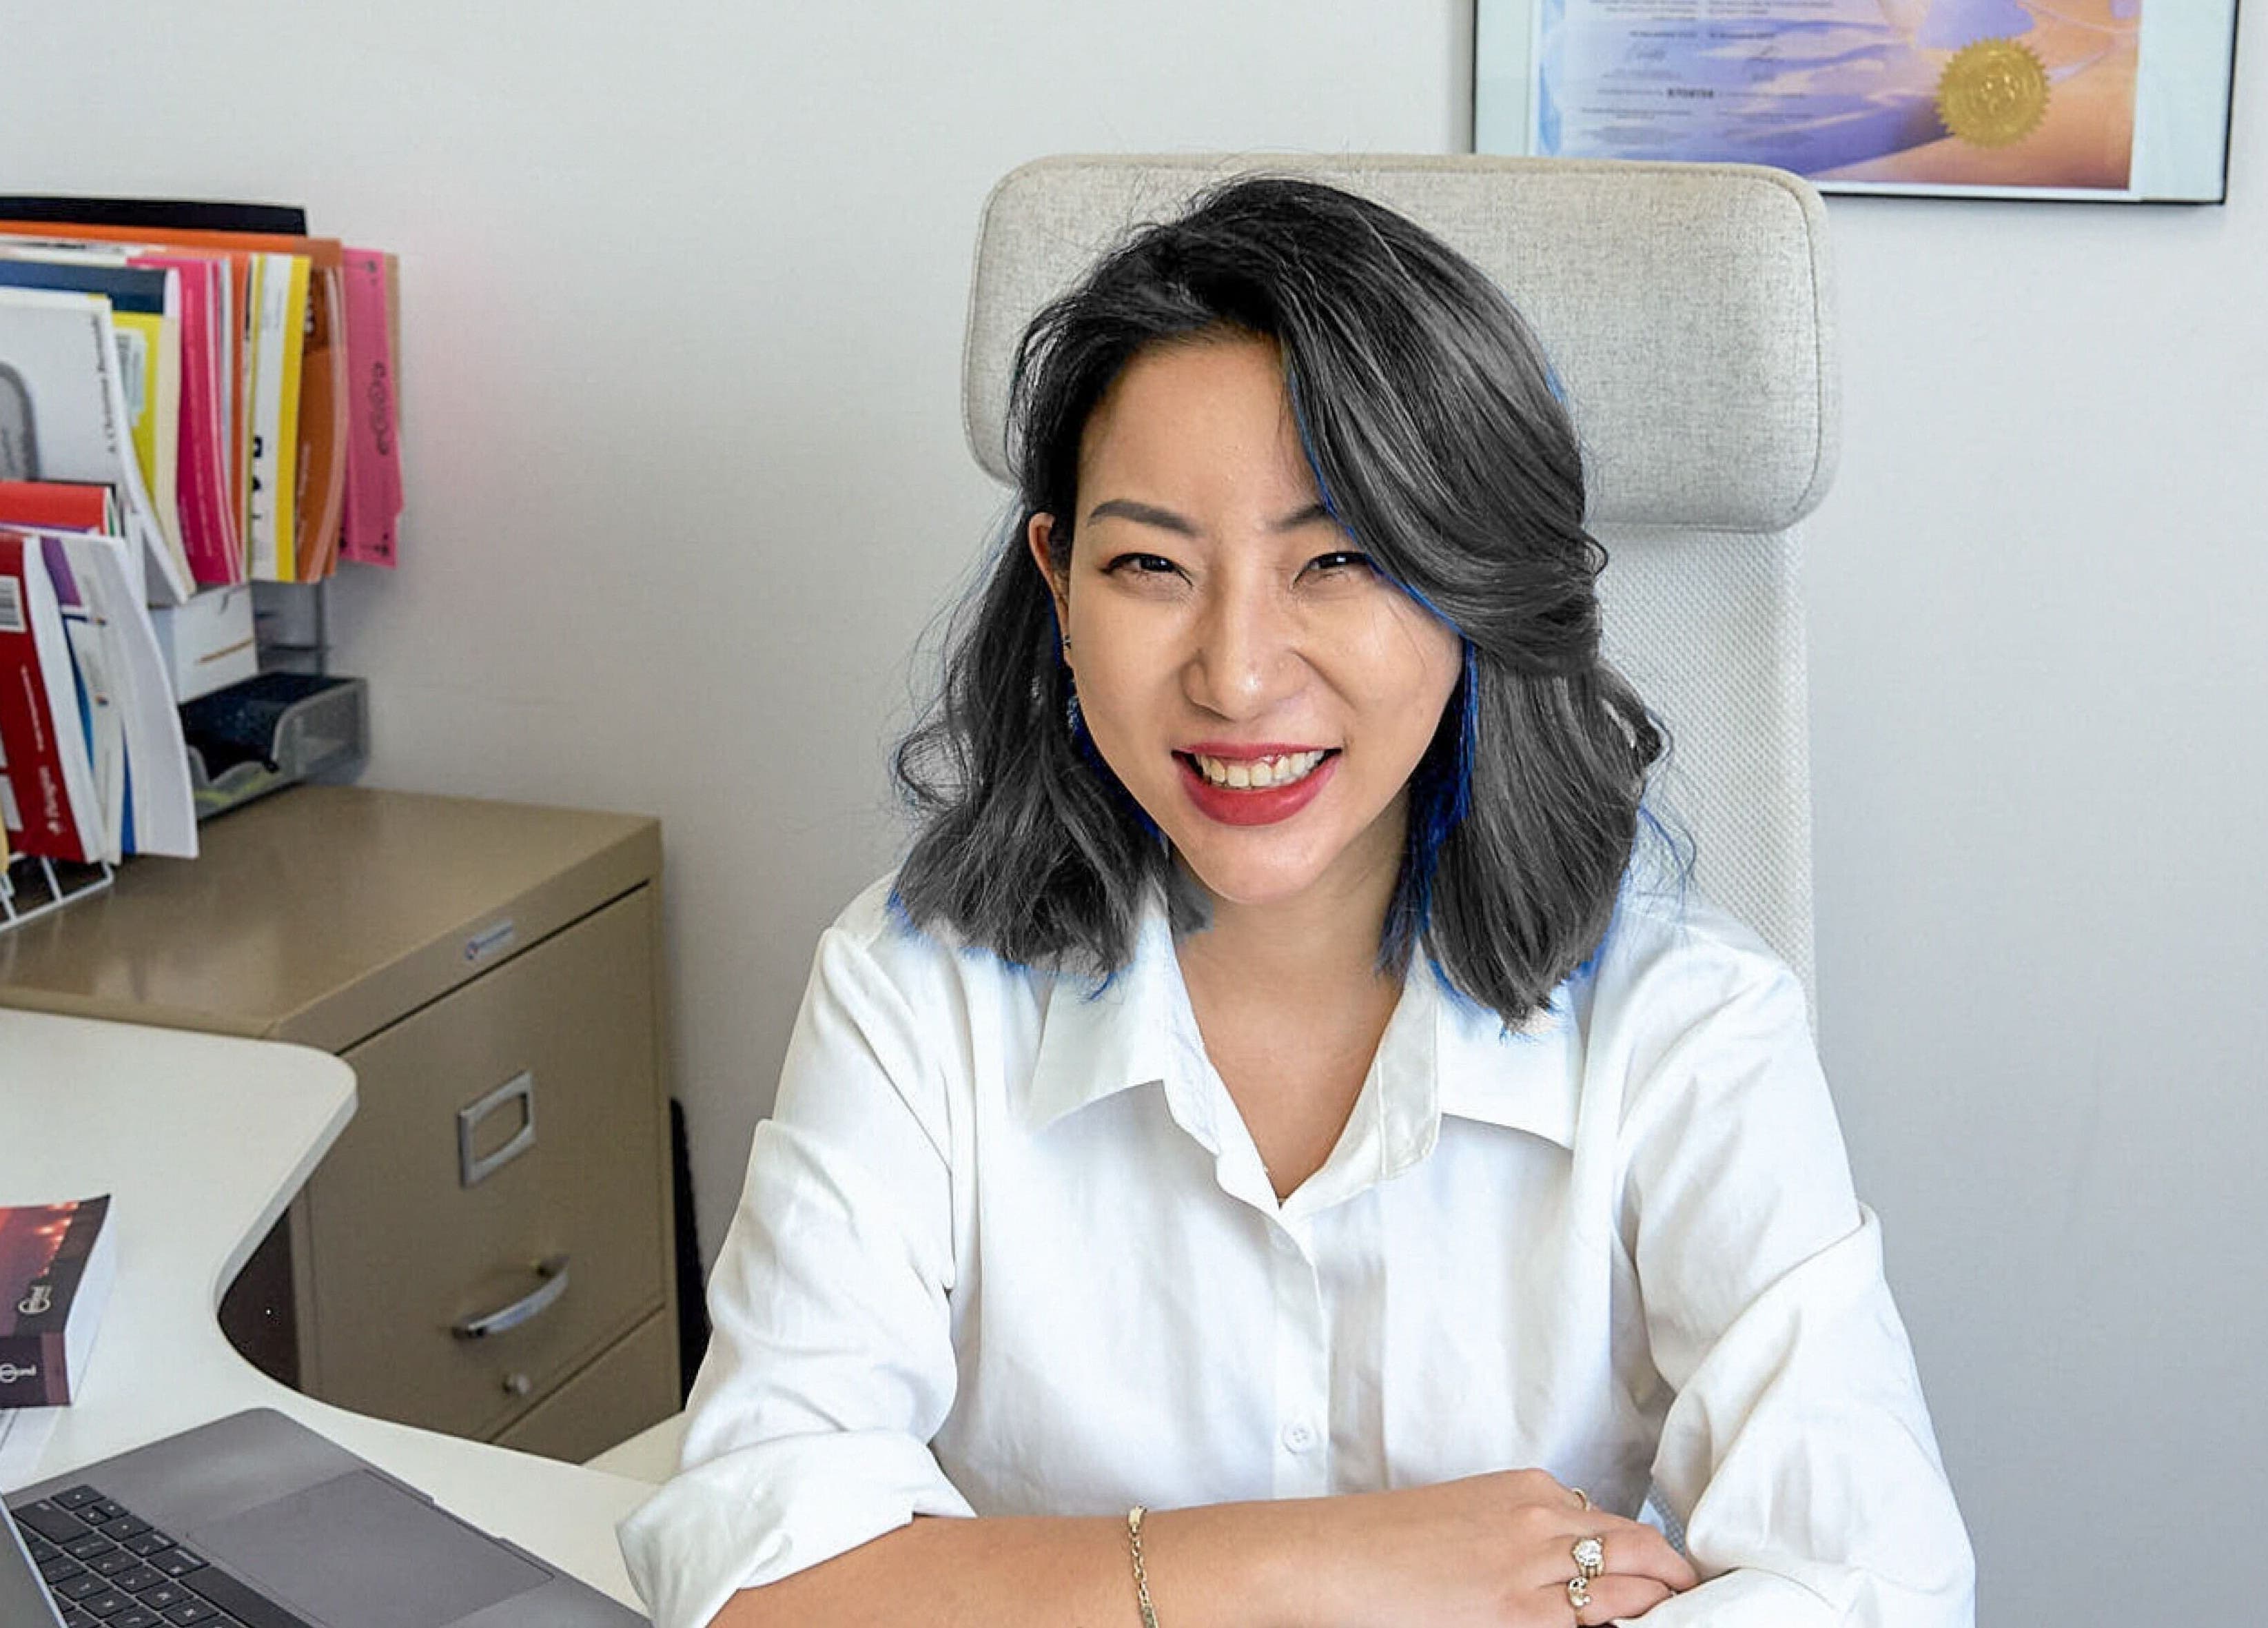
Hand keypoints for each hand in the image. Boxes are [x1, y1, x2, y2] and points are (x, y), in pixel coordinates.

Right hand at [1298, 1469, 1699, 1626]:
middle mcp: (1537, 1519)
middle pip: (1637, 1545)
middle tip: (1701, 1598)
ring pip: (1627, 1583)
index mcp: (1524, 1488)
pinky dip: (1624, 1625)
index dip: (1650, 1554)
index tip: (1670, 1576)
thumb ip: (1517, 1528)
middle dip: (1677, 1576)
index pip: (1612, 1520)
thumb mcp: (1463, 1515)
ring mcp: (1530, 1567)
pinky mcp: (1515, 1614)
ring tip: (1687, 1618)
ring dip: (1663, 1604)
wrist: (1330, 1558)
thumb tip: (1561, 1560)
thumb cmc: (1383, 1542)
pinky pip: (1592, 1621)